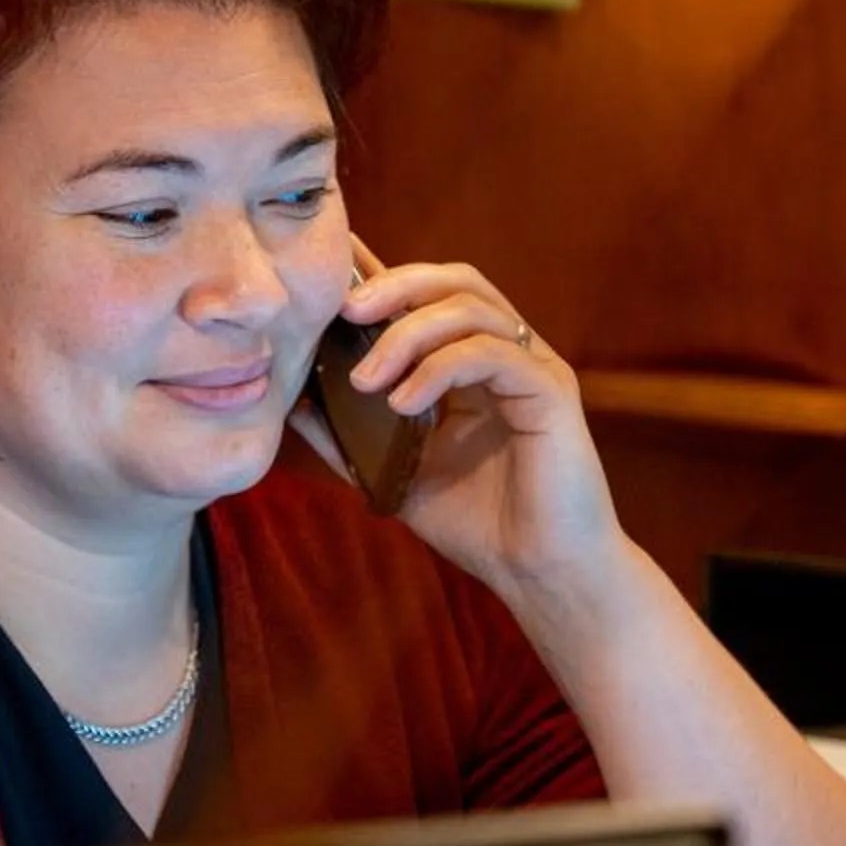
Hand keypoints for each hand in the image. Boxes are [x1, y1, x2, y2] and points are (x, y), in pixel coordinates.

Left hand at [296, 236, 627, 602]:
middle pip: (453, 281)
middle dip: (394, 287)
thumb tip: (293, 403)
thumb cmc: (481, 527)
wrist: (542, 576)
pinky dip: (440, 368)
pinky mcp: (552, 390)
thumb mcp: (397, 474)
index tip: (331, 270)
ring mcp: (534, 367)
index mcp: (474, 365)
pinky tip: (404, 404)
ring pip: (471, 307)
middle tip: (344, 312)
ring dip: (408, 333)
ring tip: (366, 381)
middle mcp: (508, 354)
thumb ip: (349, 437)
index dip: (382, 275)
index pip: (429, 298)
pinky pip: (491, 353)